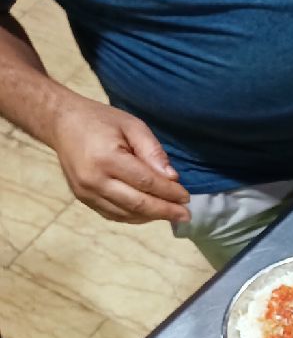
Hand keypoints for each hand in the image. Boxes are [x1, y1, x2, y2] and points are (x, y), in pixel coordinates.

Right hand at [51, 97, 190, 224]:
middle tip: (186, 215)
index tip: (187, 197)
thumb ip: (153, 151)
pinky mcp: (82, 198)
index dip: (169, 192)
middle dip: (165, 211)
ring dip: (152, 216)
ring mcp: (85, 193)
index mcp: (106, 159)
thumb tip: (172, 178)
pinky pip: (113, 214)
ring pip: (126, 213)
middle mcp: (93, 180)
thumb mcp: (132, 125)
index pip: (146, 182)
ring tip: (172, 215)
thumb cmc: (100, 120)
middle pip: (138, 204)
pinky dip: (134, 216)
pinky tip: (150, 213)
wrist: (62, 123)